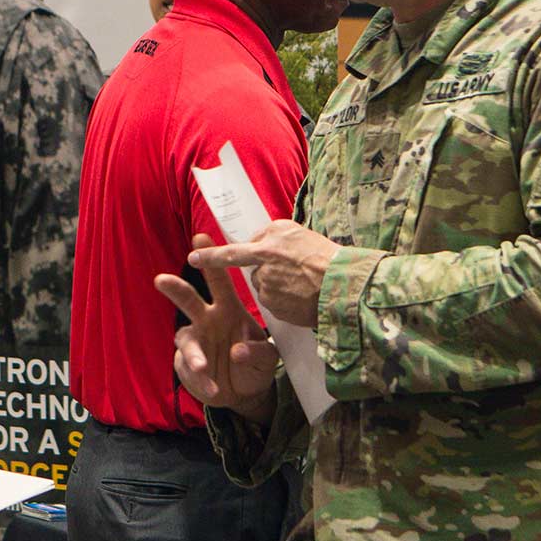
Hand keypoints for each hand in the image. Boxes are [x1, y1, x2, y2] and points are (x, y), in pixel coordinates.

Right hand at [157, 234, 278, 422]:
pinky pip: (189, 369)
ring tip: (203, 366)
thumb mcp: (268, 358)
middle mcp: (207, 320)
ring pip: (185, 339)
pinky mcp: (186, 364)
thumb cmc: (255, 362)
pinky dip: (202, 380)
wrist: (244, 391)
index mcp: (228, 309)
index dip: (211, 260)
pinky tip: (214, 389)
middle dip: (175, 288)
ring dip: (193, 353)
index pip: (219, 281)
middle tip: (162, 280)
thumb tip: (238, 350)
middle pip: (188, 300)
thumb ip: (259, 352)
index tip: (200, 239)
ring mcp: (195, 341)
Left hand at [187, 219, 337, 328]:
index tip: (193, 257)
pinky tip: (303, 298)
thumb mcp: (302, 236)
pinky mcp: (274, 303)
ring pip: (266, 288)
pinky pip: (275, 304)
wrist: (347, 285)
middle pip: (257, 270)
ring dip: (280, 288)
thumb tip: (258, 244)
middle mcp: (264, 258)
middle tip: (298, 273)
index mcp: (271, 239)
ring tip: (306, 286)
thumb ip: (275, 239)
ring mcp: (268, 283)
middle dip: (271, 272)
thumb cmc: (331, 259)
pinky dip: (286, 303)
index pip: (234, 249)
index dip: (211, 256)